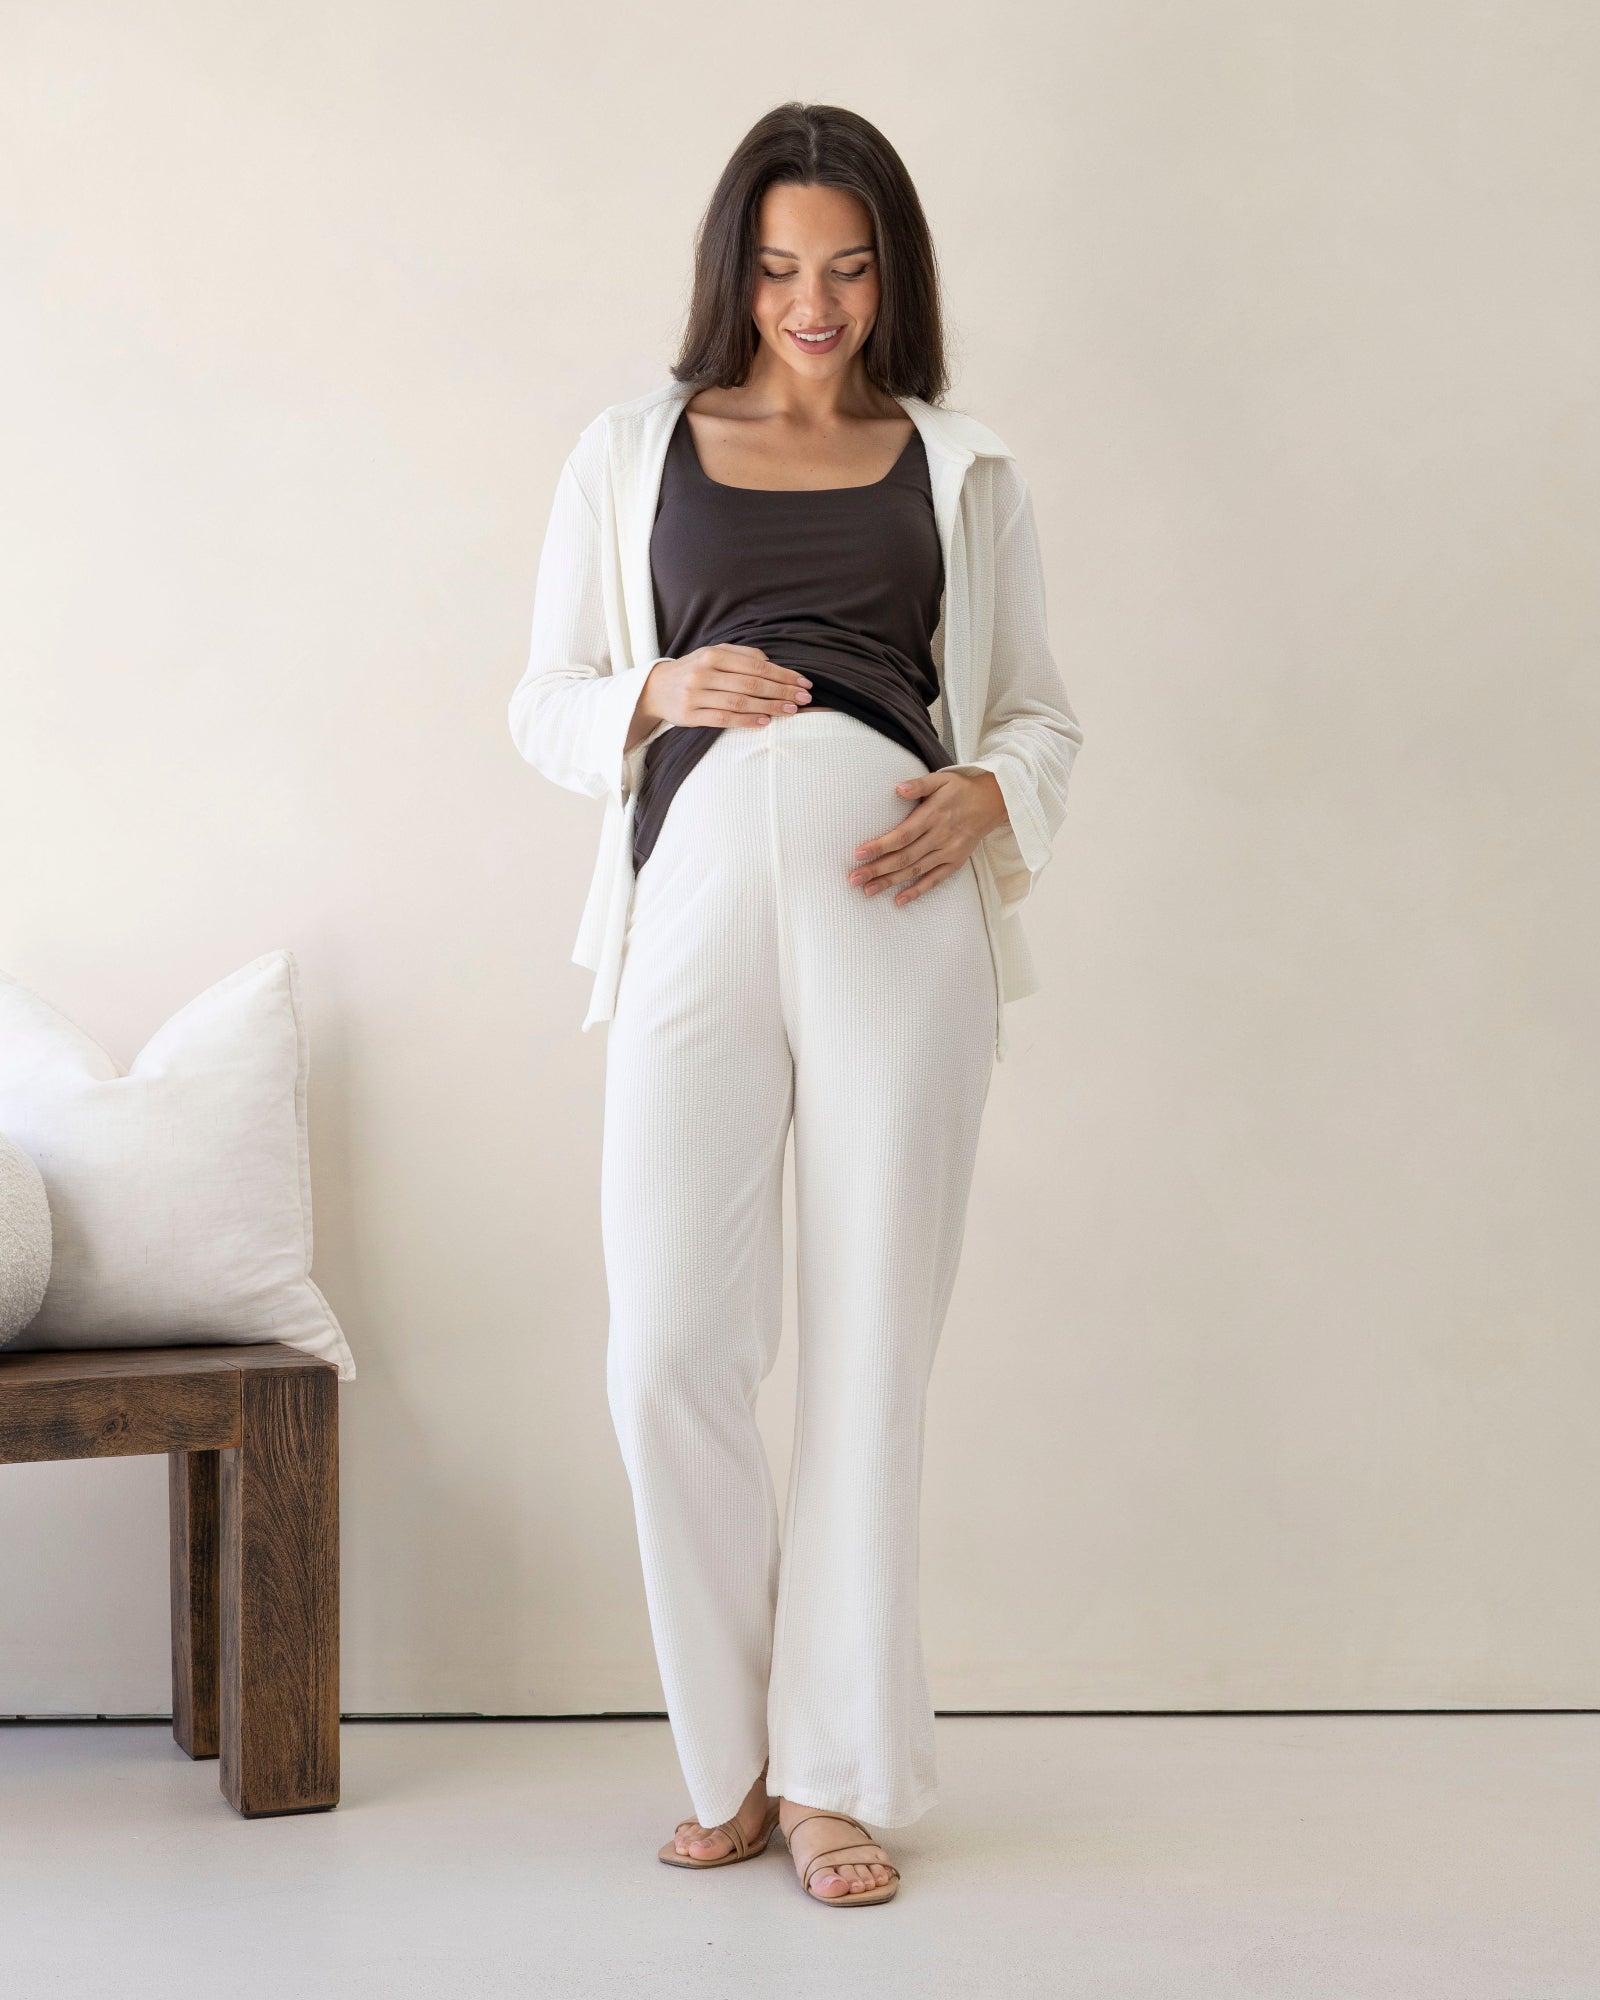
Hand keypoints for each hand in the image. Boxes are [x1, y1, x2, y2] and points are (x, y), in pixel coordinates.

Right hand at [635, 645, 813, 736]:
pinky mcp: (689, 715)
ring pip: (740, 702)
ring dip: (769, 707)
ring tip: (791, 711)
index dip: (783, 674)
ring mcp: (696, 694)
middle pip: (751, 683)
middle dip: (782, 691)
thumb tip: (771, 662)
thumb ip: (741, 655)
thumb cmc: (693, 669)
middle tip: (804, 699)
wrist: (655, 688)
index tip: (803, 682)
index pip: (756, 664)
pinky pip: (723, 719)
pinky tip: (765, 722)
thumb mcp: (713, 653)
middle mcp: (704, 672)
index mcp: (713, 654)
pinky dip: (746, 721)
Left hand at [848, 768, 1007, 904]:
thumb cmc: (961, 789)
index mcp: (933, 816)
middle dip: (877, 869)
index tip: (859, 853)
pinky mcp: (955, 862)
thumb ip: (919, 784)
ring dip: (890, 882)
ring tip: (867, 890)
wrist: (993, 802)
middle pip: (904, 857)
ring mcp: (949, 852)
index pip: (902, 835)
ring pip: (915, 871)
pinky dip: (917, 891)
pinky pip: (935, 880)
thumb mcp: (941, 779)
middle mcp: (940, 836)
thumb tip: (898, 789)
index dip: (880, 846)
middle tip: (853, 879)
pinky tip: (899, 900)